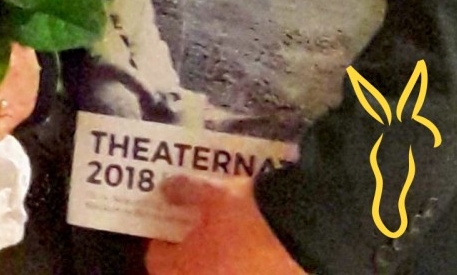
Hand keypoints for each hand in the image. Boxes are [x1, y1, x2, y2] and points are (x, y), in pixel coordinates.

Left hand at [146, 178, 307, 274]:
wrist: (300, 236)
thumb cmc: (246, 216)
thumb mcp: (212, 194)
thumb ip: (185, 191)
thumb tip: (167, 189)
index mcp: (183, 270)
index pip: (157, 257)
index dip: (163, 234)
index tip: (174, 218)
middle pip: (184, 270)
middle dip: (188, 252)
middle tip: (198, 226)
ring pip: (210, 272)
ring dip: (212, 261)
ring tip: (225, 236)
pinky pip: (239, 271)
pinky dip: (238, 265)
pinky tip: (250, 249)